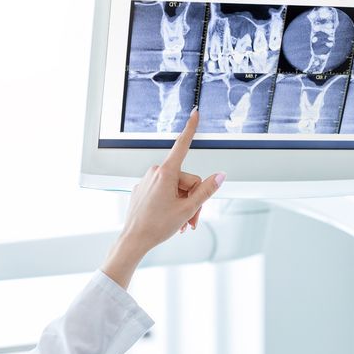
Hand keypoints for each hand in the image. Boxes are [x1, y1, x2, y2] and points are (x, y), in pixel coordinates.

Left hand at [101, 109, 224, 287]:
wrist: (133, 240)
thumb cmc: (157, 225)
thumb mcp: (188, 209)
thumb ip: (206, 190)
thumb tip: (220, 176)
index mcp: (166, 173)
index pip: (182, 145)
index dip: (191, 128)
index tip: (195, 113)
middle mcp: (155, 172)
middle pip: (186, 180)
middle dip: (193, 200)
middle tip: (192, 220)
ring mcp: (147, 181)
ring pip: (176, 189)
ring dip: (183, 205)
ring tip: (183, 224)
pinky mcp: (142, 190)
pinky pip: (163, 193)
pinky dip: (171, 205)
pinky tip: (170, 220)